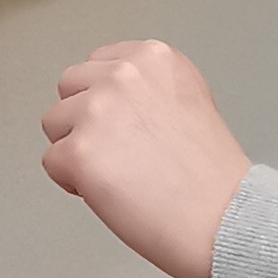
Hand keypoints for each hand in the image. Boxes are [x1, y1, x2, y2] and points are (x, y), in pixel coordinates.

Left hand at [39, 40, 250, 277]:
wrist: (225, 220)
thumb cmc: (212, 176)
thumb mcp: (189, 99)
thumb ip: (147, 88)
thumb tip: (107, 96)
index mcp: (154, 58)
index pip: (98, 63)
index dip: (108, 99)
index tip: (129, 125)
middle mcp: (124, 75)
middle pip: (69, 87)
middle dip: (84, 118)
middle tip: (122, 152)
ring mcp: (98, 112)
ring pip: (54, 124)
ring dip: (77, 149)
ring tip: (120, 173)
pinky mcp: (79, 152)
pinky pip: (52, 162)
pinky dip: (72, 182)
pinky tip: (111, 192)